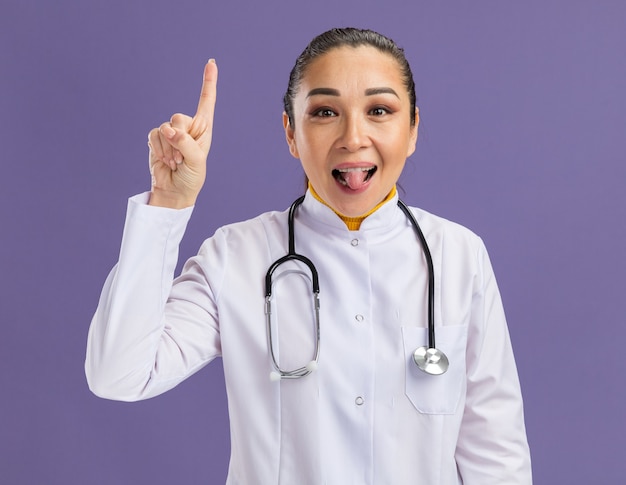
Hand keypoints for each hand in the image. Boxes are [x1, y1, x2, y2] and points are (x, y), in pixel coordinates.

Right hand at [147, 60, 217, 207]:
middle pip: (179, 117)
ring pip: (165, 128)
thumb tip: (168, 130)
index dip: (209, 82)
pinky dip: (158, 149)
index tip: (211, 63)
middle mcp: (188, 127)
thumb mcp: (196, 161)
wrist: (174, 192)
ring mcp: (171, 132)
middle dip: (180, 138)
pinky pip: (154, 135)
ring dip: (169, 149)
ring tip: (175, 162)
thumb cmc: (191, 178)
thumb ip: (185, 144)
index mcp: (204, 129)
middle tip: (182, 157)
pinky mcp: (157, 139)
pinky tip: (165, 160)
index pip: (206, 102)